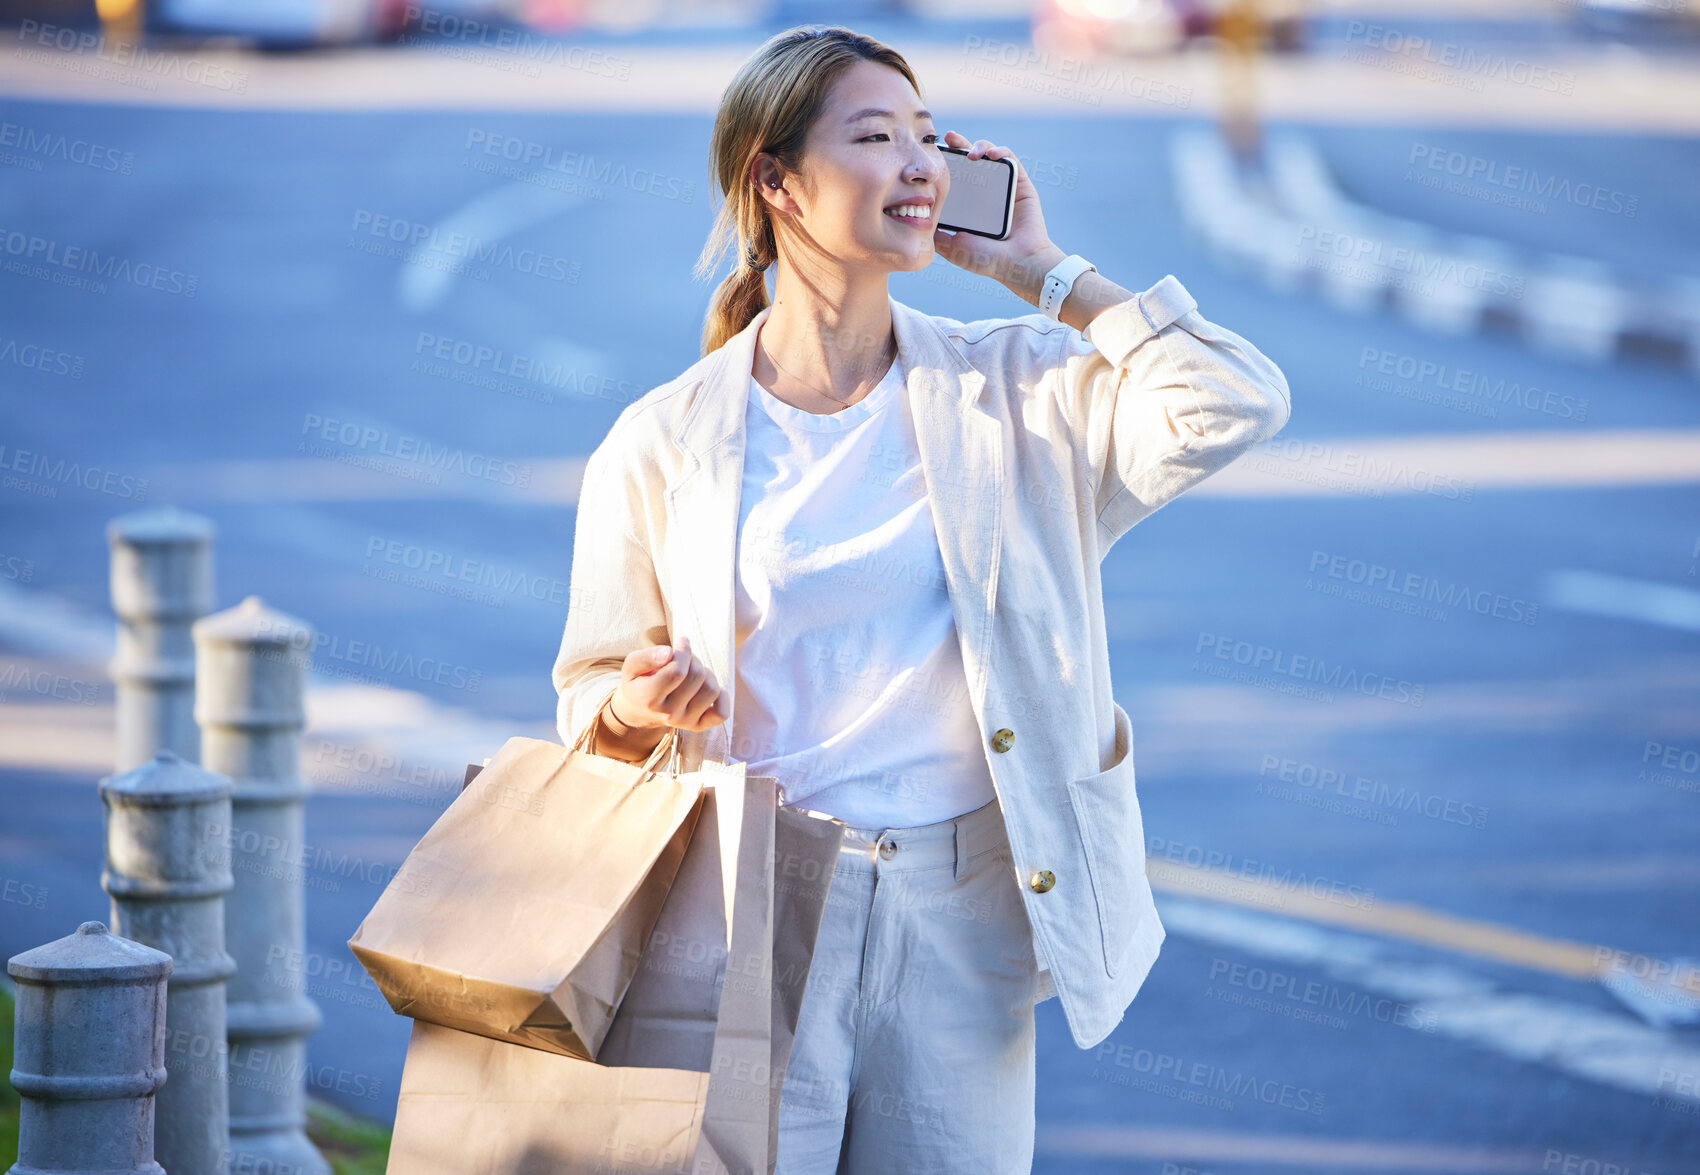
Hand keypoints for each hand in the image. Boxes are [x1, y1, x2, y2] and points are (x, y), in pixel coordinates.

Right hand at [608, 636, 727, 733]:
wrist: (639, 710)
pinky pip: (721, 712)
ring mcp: (685, 722)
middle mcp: (668, 714)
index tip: (681, 643)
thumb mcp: (631, 665)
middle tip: (684, 660)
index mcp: (649, 698)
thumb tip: (669, 653)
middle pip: (697, 676)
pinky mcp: (698, 726)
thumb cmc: (638, 682)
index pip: (678, 671)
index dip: (684, 652)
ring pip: (712, 690)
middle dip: (693, 660)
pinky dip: (721, 696)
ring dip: (706, 674)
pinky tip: (705, 687)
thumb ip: (646, 657)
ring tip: (693, 672)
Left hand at [932, 130, 1063, 302]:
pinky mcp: (1020, 183)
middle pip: (970, 161)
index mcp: (969, 204)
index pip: (954, 176)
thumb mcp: (953, 247)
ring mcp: (1002, 186)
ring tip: (971, 153)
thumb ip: (936, 234)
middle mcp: (985, 192)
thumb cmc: (987, 259)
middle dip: (958, 146)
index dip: (944, 163)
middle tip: (948, 138)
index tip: (931, 154)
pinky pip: (1010, 160)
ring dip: (979, 146)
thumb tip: (913, 222)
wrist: (1018, 264)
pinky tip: (991, 155)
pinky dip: (1000, 152)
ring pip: (989, 156)